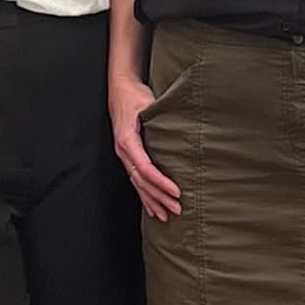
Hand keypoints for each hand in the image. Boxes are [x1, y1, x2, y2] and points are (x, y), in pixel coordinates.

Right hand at [108, 73, 181, 221]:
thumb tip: (184, 128)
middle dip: (159, 197)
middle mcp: (123, 151)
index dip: (161, 182)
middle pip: (141, 181)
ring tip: (166, 215)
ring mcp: (123, 155)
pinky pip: (135, 180)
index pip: (145, 168)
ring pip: (137, 184)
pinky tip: (152, 207)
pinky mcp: (127, 156)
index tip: (176, 192)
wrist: (121, 88)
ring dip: (152, 201)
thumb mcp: (149, 103)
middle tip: (177, 209)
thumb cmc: (136, 95)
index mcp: (127, 140)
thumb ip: (161, 118)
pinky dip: (144, 195)